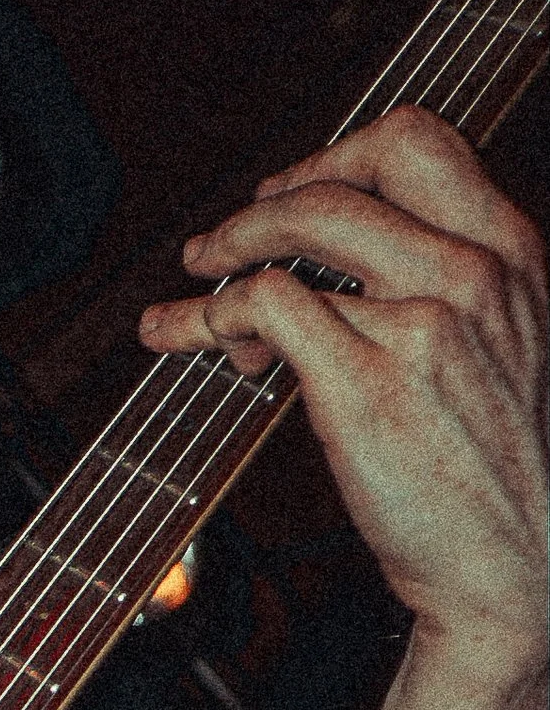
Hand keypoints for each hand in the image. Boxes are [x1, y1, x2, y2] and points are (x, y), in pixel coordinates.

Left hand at [137, 105, 547, 671]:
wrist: (522, 566)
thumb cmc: (499, 471)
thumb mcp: (501, 346)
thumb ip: (435, 289)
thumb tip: (329, 267)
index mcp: (513, 252)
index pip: (418, 143)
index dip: (332, 157)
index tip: (286, 194)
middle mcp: (476, 273)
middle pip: (347, 177)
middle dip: (262, 205)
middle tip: (218, 244)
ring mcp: (424, 323)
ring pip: (294, 237)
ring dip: (225, 265)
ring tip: (192, 303)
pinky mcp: (366, 382)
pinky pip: (264, 305)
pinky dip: (213, 316)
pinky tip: (203, 343)